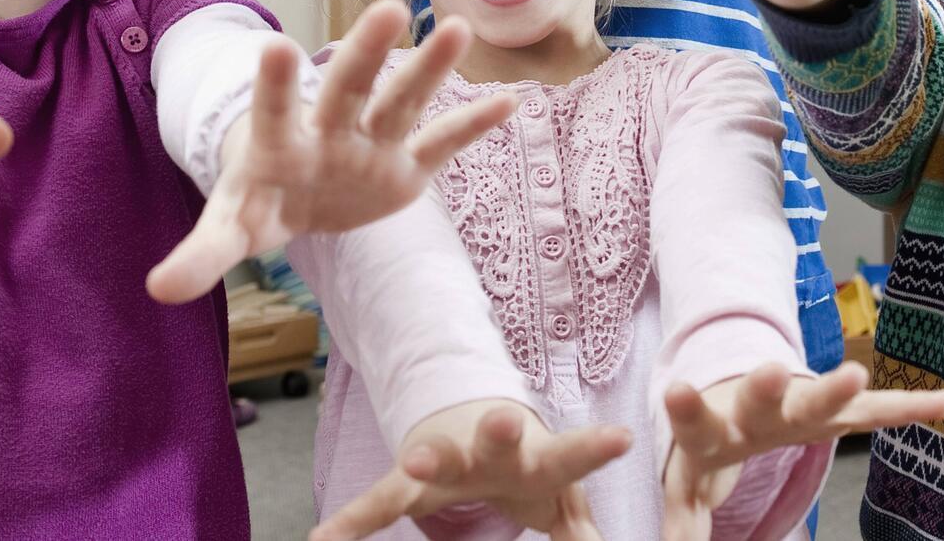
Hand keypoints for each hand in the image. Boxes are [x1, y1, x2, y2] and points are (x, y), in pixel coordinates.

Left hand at [147, 0, 516, 302]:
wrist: (297, 196)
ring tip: (457, 27)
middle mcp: (329, 132)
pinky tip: (510, 99)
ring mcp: (372, 145)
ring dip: (428, 69)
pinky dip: (473, 126)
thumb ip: (201, 253)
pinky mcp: (406, 168)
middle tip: (387, 8)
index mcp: (280, 144)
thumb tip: (157, 289)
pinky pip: (442, 144)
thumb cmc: (260, 201)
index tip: (277, 44)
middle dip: (365, 54)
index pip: (274, 111)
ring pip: (401, 102)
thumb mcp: (230, 227)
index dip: (276, 84)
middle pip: (347, 90)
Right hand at [311, 401, 631, 540]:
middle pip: (498, 438)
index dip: (595, 447)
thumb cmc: (520, 465)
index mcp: (536, 456)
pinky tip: (322, 540)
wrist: (463, 416)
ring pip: (438, 455)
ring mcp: (445, 458)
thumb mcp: (550, 490)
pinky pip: (376, 503)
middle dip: (500, 431)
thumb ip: (576, 524)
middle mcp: (490, 448)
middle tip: (505, 422)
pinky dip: (351, 521)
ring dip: (428, 459)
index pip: (571, 453)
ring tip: (415, 464)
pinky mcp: (405, 477)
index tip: (621, 436)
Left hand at [661, 362, 943, 540]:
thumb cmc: (712, 445)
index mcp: (715, 426)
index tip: (676, 390)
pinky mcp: (836, 411)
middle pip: (761, 398)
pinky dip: (907, 407)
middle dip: (767, 388)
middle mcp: (757, 408)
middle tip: (770, 372)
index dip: (686, 407)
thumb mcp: (690, 484)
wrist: (741, 396)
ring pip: (818, 398)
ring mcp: (799, 405)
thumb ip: (684, 522)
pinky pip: (876, 413)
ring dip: (836, 389)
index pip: (698, 419)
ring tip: (858, 375)